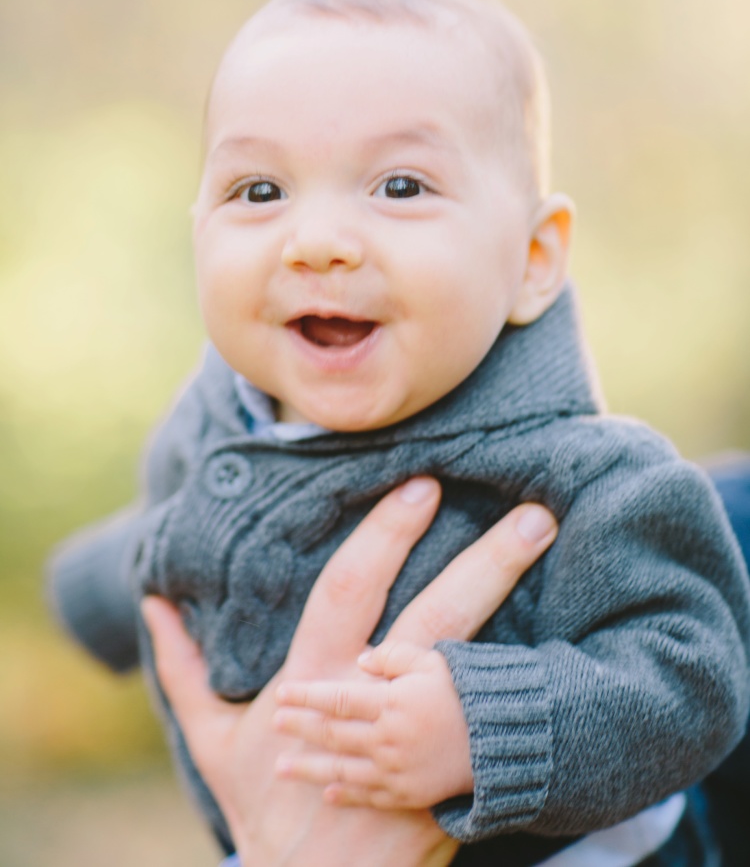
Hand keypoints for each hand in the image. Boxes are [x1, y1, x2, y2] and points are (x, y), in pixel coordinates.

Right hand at [143, 479, 556, 865]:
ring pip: (480, 662)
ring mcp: (418, 742)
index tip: (422, 487)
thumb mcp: (212, 741)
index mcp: (315, 682)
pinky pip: (495, 728)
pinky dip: (530, 683)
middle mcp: (373, 703)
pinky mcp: (450, 780)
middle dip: (486, 562)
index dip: (385, 536)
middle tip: (533, 513)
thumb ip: (184, 668)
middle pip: (437, 618)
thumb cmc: (265, 806)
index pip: (351, 588)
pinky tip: (575, 650)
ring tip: (558, 557)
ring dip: (521, 609)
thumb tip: (152, 601)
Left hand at [274, 641, 473, 808]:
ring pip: (342, 770)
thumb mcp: (433, 660)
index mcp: (392, 703)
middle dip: (300, 728)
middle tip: (274, 723)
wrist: (506, 741)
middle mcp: (388, 739)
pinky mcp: (409, 795)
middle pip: (333, 734)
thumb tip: (360, 660)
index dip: (307, 697)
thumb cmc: (468, 692)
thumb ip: (394, 656)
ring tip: (281, 767)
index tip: (281, 694)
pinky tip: (326, 792)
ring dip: (308, 768)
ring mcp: (396, 771)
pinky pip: (369, 797)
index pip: (337, 699)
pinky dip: (345, 795)